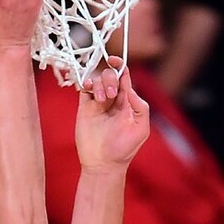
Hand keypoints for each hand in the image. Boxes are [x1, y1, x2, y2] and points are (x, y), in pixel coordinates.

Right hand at [75, 57, 149, 171]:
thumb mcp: (141, 128)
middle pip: (109, 76)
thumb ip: (140, 106)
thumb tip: (129, 88)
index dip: (120, 65)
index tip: (115, 60)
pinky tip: (87, 88)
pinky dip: (84, 83)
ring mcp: (97, 103)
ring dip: (98, 84)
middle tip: (109, 95)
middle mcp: (112, 100)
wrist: (103, 163)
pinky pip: (83, 89)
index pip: (124, 77)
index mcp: (127, 102)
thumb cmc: (124, 149)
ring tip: (100, 100)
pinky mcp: (84, 109)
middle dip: (109, 79)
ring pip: (96, 80)